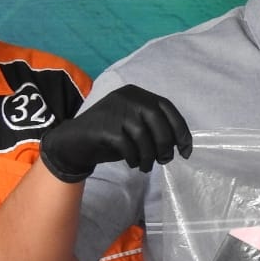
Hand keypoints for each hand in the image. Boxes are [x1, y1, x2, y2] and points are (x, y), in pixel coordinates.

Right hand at [39, 84, 191, 182]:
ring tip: (146, 166)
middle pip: (158, 120)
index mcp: (137, 94)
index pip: (167, 107)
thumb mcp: (135, 127)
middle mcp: (127, 97)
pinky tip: (132, 163)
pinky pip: (128, 146)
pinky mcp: (104, 126)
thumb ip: (155, 129)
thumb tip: (181, 144)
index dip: (181, 129)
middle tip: (164, 160)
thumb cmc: (110, 137)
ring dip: (149, 156)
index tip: (186, 150)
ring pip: (143, 135)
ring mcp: (114, 110)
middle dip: (166, 144)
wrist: (73, 143)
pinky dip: (134, 158)